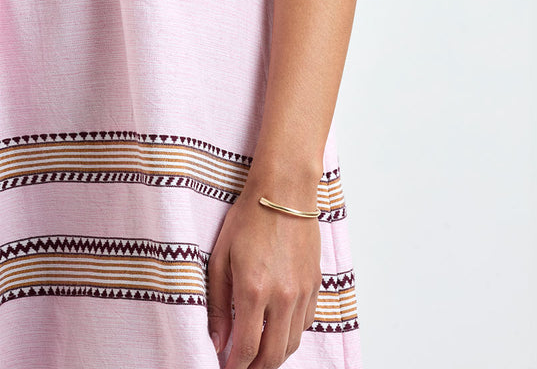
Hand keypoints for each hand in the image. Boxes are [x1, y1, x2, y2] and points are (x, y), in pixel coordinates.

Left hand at [206, 177, 321, 368]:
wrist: (284, 190)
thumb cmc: (249, 217)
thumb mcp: (220, 258)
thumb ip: (218, 305)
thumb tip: (217, 342)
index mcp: (254, 290)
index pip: (246, 350)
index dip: (234, 368)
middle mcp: (283, 296)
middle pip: (272, 356)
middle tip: (240, 367)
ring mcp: (303, 291)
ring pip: (291, 343)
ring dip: (274, 356)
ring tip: (257, 353)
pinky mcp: (315, 283)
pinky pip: (305, 323)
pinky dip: (290, 334)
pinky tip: (276, 329)